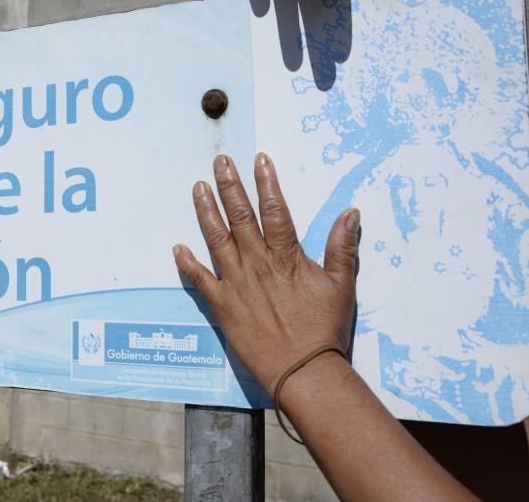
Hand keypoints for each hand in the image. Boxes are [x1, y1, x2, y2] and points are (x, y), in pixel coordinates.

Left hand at [173, 153, 359, 395]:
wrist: (303, 369)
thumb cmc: (324, 329)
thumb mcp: (342, 285)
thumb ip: (343, 247)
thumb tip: (351, 213)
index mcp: (286, 257)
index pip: (274, 210)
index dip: (266, 183)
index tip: (259, 159)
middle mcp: (257, 264)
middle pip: (240, 217)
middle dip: (229, 186)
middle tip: (219, 161)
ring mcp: (236, 283)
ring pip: (216, 239)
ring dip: (206, 211)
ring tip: (198, 187)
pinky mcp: (221, 305)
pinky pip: (199, 280)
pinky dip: (187, 263)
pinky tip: (177, 247)